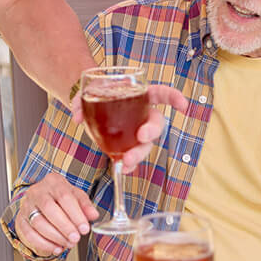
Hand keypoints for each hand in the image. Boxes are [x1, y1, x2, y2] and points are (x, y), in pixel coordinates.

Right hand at [14, 173, 99, 257]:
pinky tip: (56, 248)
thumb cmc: (60, 197)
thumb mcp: (75, 196)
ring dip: (55, 237)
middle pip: (49, 208)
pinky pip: (29, 234)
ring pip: (38, 222)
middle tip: (75, 238)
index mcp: (53, 182)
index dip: (75, 214)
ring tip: (68, 244)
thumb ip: (85, 205)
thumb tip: (93, 215)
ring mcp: (27, 205)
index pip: (64, 196)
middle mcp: (37, 191)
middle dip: (64, 226)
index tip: (84, 228)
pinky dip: (44, 244)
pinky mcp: (21, 220)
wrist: (42, 198)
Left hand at [71, 82, 186, 172]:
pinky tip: (122, 168)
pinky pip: (133, 156)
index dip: (174, 98)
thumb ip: (80, 101)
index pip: (161, 93)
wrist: (89, 103)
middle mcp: (142, 114)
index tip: (183, 105)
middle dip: (152, 132)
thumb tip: (77, 117)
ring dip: (139, 154)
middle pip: (156, 123)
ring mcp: (136, 131)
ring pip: (146, 144)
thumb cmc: (95, 92)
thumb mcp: (87, 92)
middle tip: (141, 137)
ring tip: (126, 161)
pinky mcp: (127, 144)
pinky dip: (129, 164)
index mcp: (139, 94)